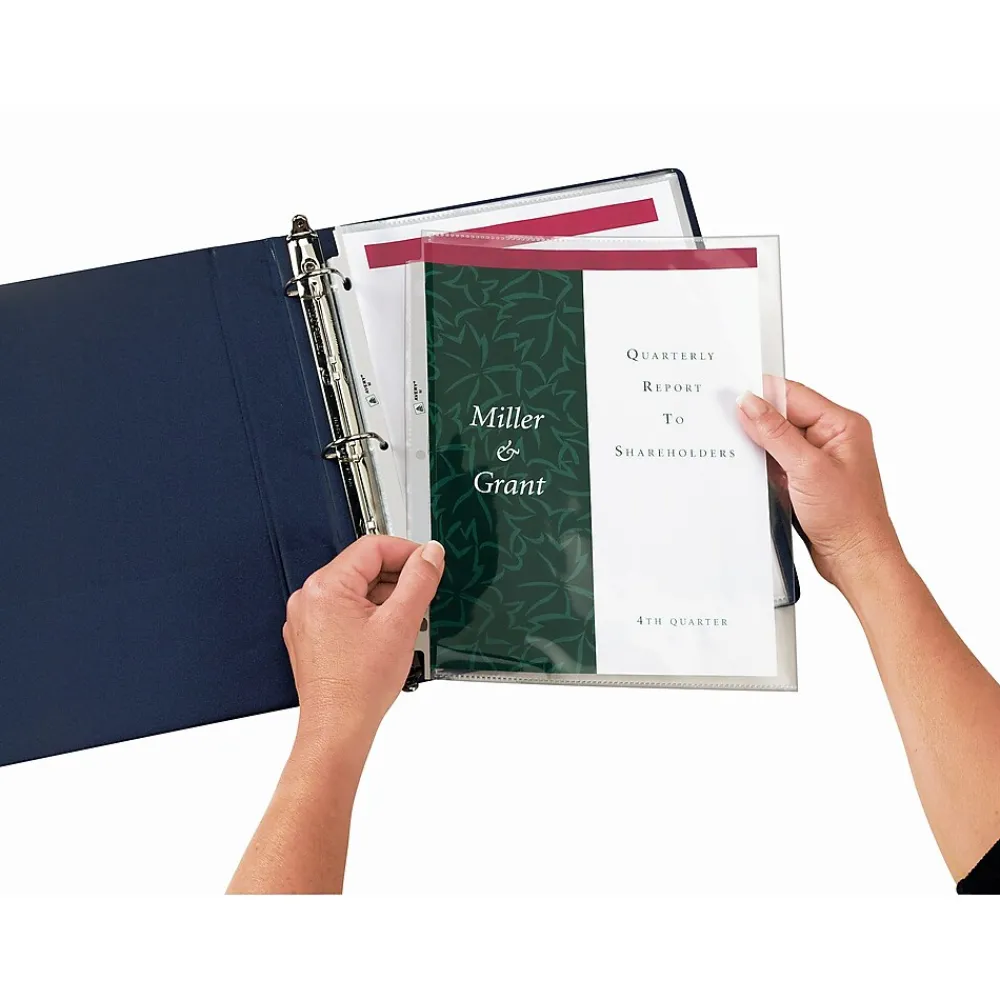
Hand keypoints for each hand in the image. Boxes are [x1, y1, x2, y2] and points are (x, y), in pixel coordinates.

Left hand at [283, 536, 444, 743]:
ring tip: (406, 624)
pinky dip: (370, 617)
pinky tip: (388, 637)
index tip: (429, 563)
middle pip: (364, 568)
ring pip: (357, 591)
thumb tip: (430, 554)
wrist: (338, 727)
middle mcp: (310, 598)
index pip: (372, 547)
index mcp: (325, 587)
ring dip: (386, 600)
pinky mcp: (312, 636)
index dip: (407, 552)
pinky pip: (345, 611)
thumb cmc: (358, 686)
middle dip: (398, 579)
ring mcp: (307, 618)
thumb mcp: (401, 624)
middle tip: (424, 595)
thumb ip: (419, 580)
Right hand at [737, 380, 902, 591]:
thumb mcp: (806, 469)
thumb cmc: (848, 518)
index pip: (794, 395)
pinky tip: (749, 471)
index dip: (762, 394)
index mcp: (842, 425)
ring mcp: (818, 458)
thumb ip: (775, 433)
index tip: (731, 395)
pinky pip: (777, 460)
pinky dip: (762, 464)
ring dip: (758, 445)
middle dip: (756, 421)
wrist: (855, 558)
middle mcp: (832, 437)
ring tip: (738, 451)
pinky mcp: (806, 478)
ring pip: (777, 439)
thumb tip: (749, 403)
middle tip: (726, 424)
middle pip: (783, 414)